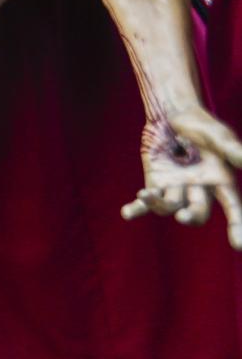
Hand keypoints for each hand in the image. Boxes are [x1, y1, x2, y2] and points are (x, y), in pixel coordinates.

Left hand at [122, 111, 241, 249]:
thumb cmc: (201, 124)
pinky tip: (127, 213)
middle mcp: (199, 190)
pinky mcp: (155, 182)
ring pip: (170, 207)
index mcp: (221, 181)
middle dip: (191, 216)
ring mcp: (176, 188)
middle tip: (183, 217)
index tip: (238, 245)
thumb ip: (233, 150)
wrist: (172, 113)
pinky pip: (146, 202)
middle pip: (197, 213)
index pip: (233, 208)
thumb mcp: (219, 137)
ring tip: (146, 194)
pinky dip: (136, 208)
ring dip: (158, 204)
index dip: (238, 226)